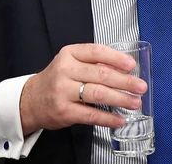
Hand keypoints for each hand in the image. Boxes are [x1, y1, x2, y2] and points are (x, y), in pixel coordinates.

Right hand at [19, 43, 147, 134]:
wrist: (31, 100)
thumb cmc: (57, 79)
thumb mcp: (71, 63)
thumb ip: (94, 63)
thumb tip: (125, 69)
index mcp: (69, 54)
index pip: (96, 52)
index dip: (117, 58)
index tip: (132, 65)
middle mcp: (65, 71)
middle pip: (101, 74)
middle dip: (125, 82)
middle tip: (140, 86)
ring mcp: (63, 91)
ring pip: (98, 94)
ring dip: (120, 99)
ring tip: (135, 102)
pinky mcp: (64, 111)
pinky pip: (91, 115)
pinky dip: (108, 118)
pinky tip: (119, 119)